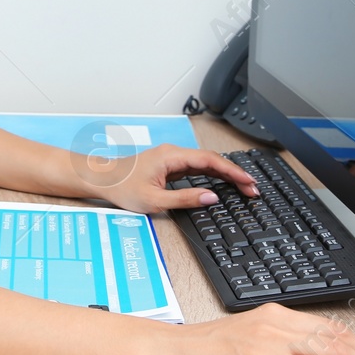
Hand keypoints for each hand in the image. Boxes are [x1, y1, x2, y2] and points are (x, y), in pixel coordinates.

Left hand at [84, 145, 258, 214]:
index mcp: (172, 156)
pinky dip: (212, 175)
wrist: (101, 179)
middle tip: (253, 189)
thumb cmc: (122, 187)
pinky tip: (222, 184)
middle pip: (212, 161)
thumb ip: (186, 199)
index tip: (249, 183)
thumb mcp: (155, 200)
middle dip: (234, 174)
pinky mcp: (169, 166)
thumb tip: (212, 198)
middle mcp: (174, 153)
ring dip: (225, 174)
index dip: (233, 172)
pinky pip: (196, 168)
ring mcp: (172, 159)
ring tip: (244, 188)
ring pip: (205, 163)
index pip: (211, 161)